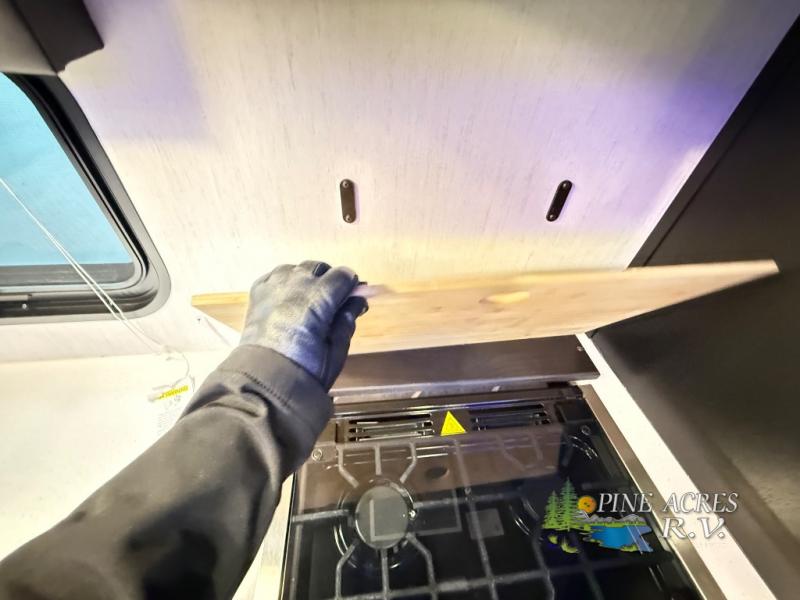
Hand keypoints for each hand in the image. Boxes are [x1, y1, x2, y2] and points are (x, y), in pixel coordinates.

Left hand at [240, 261, 366, 388]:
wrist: (265, 381)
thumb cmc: (307, 369)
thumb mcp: (337, 349)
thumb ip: (348, 318)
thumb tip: (358, 299)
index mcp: (319, 296)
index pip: (343, 275)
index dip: (350, 286)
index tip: (352, 299)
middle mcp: (296, 283)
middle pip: (318, 267)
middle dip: (328, 280)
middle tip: (330, 302)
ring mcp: (273, 286)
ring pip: (295, 269)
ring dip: (305, 279)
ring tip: (306, 301)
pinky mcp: (257, 292)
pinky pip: (274, 276)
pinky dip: (284, 282)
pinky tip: (286, 300)